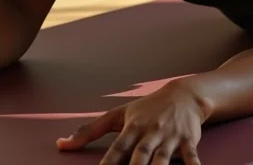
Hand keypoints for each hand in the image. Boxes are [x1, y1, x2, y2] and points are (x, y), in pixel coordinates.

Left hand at [56, 80, 205, 163]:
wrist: (184, 95)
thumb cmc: (148, 107)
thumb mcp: (119, 114)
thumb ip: (90, 130)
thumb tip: (60, 145)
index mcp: (132, 127)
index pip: (117, 150)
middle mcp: (150, 133)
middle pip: (140, 156)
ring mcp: (170, 138)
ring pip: (163, 160)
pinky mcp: (189, 141)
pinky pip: (191, 158)